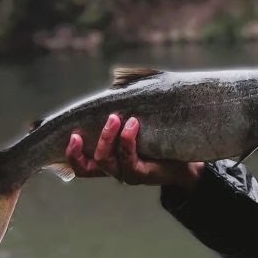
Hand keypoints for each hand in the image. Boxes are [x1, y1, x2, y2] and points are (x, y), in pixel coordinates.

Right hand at [66, 113, 203, 187]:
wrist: (187, 161)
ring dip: (107, 137)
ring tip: (117, 118)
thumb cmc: (160, 139)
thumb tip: (118, 81)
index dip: (71, 153)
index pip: (80, 165)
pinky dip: (127, 140)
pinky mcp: (141, 175)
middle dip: (92, 139)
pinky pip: (128, 160)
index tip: (72, 135)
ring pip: (104, 160)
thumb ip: (125, 108)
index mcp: (107, 160)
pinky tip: (133, 125)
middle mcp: (113, 170)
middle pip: (88, 164)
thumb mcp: (139, 123)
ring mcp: (125, 174)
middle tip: (108, 117)